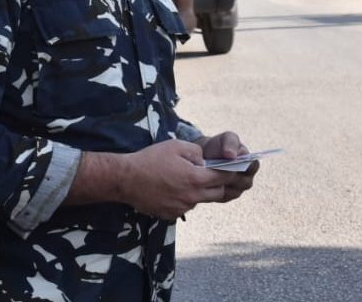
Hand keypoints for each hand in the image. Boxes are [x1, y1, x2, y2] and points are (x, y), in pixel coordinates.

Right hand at [118, 139, 234, 219]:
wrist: (126, 179)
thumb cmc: (150, 159)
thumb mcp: (176, 146)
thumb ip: (196, 152)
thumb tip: (205, 161)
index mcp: (195, 179)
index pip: (224, 177)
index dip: (231, 172)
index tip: (235, 168)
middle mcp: (192, 197)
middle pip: (218, 193)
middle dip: (219, 183)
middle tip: (213, 174)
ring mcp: (182, 207)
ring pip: (201, 200)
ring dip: (200, 191)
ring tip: (185, 179)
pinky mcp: (171, 214)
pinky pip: (186, 206)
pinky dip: (185, 198)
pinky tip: (172, 188)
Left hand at [198, 132, 258, 202]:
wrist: (204, 156)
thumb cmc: (219, 146)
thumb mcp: (226, 138)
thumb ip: (231, 143)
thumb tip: (231, 155)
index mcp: (251, 164)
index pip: (253, 166)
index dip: (242, 163)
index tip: (228, 158)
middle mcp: (246, 180)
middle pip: (243, 181)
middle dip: (230, 174)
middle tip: (215, 167)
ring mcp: (237, 191)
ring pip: (232, 190)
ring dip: (221, 182)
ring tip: (208, 174)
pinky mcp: (225, 198)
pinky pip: (222, 196)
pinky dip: (214, 189)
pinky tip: (206, 181)